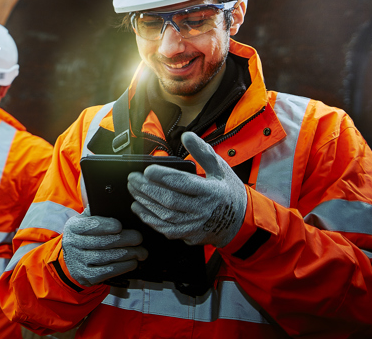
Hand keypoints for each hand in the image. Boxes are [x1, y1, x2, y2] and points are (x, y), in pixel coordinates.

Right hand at [61, 208, 146, 286]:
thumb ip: (97, 212)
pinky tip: (133, 262)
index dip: (105, 225)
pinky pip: (107, 272)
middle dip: (124, 240)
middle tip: (139, 238)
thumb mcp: (86, 221)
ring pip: (106, 258)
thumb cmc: (86, 235)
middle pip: (101, 242)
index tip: (119, 225)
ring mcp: (78, 262)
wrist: (73, 258)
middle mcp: (72, 244)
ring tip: (141, 252)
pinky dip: (123, 267)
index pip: (89, 225)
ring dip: (127, 254)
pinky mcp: (86, 276)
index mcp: (73, 227)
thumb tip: (115, 201)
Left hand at [127, 131, 246, 246]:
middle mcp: (202, 211)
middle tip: (133, 178)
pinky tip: (139, 207)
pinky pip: (164, 229)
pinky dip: (149, 218)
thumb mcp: (220, 168)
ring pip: (164, 215)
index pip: (183, 183)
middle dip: (147, 188)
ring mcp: (194, 226)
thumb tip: (186, 136)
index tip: (147, 169)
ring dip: (144, 202)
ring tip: (133, 189)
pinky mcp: (188, 235)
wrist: (239, 221)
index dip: (163, 176)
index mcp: (211, 192)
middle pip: (169, 200)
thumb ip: (202, 151)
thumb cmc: (228, 192)